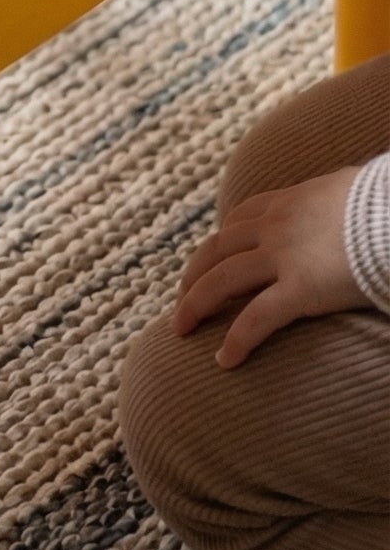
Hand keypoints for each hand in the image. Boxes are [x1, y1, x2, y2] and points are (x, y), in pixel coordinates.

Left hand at [173, 166, 364, 366]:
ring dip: (195, 304)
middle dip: (193, 275)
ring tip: (180, 329)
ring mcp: (284, 256)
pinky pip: (257, 318)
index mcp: (290, 201)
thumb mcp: (352, 188)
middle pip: (217, 249)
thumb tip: (345, 197)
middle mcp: (277, 226)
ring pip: (222, 280)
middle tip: (181, 301)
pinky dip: (236, 340)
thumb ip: (336, 198)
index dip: (220, 242)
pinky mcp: (302, 288)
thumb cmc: (385, 203)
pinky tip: (224, 360)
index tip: (211, 261)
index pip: (239, 219)